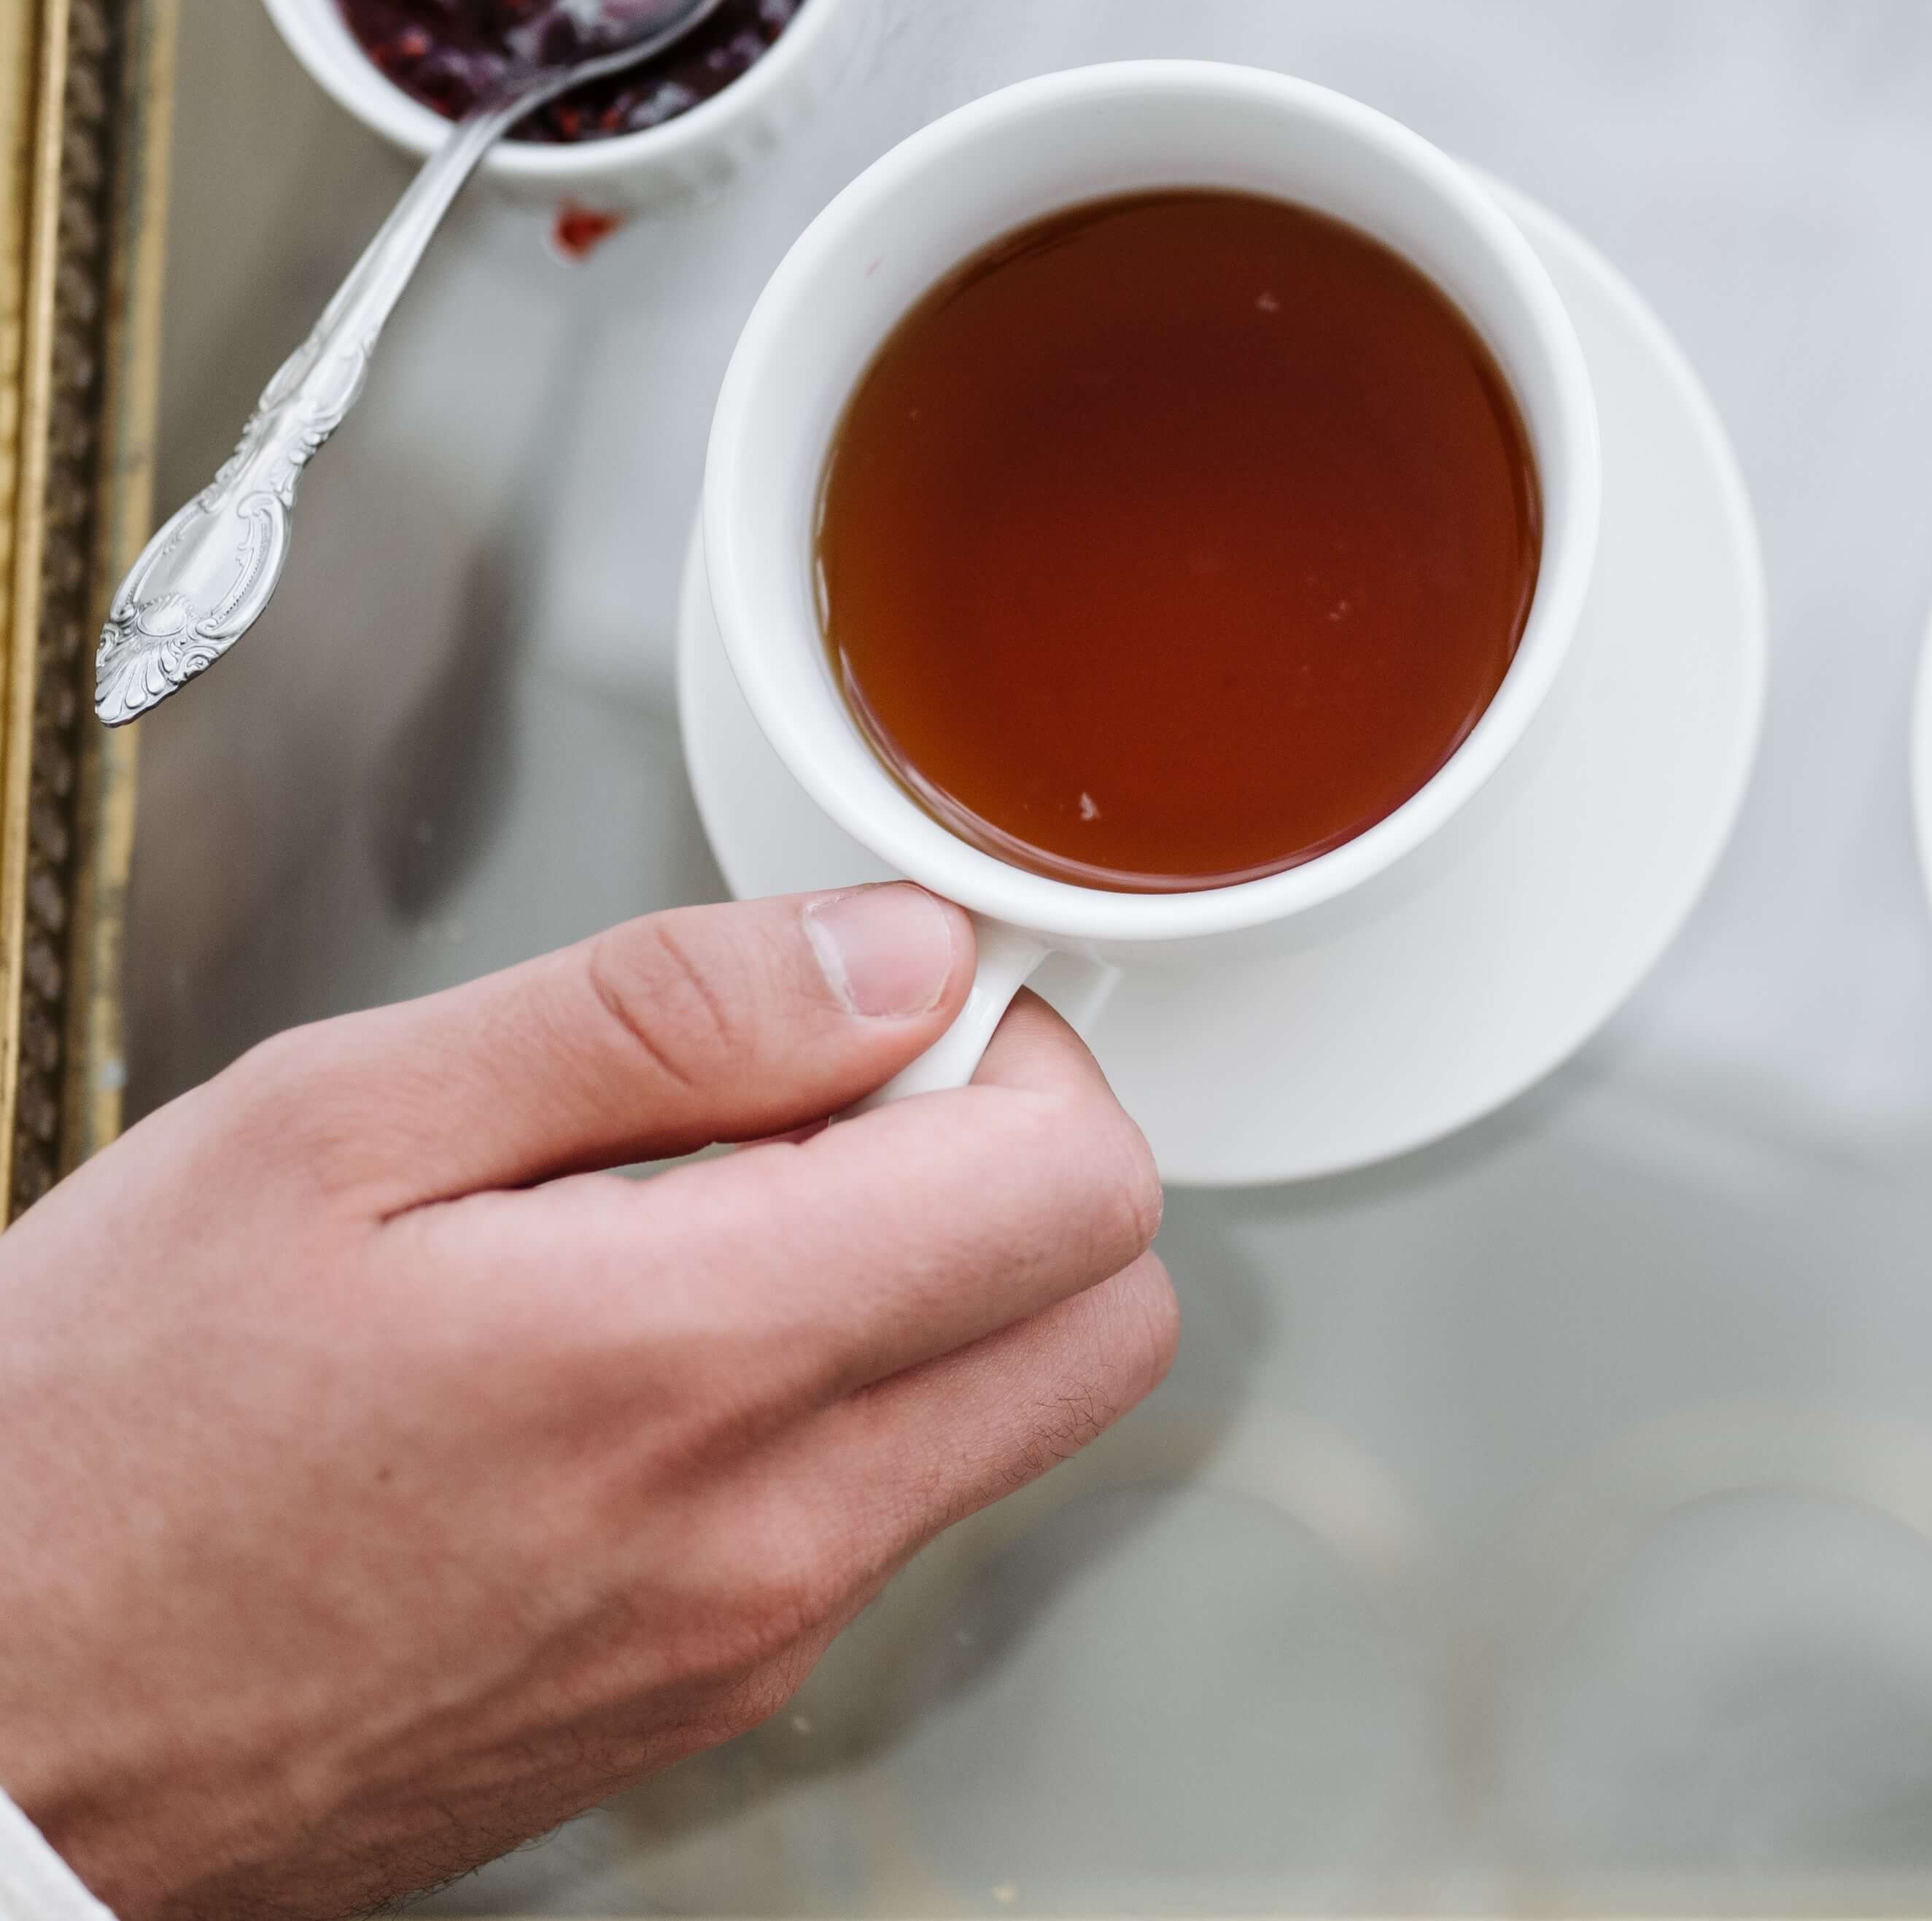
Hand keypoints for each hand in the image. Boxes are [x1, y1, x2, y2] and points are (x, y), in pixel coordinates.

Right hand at [0, 887, 1174, 1920]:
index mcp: (689, 1363)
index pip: (1076, 1186)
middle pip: (1104, 1315)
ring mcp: (754, 1638)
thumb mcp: (332, 1127)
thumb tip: (896, 959)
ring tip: (687, 1232)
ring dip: (928, 1288)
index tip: (879, 1018)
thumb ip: (662, 1017)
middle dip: (1016, 1169)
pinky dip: (839, 1403)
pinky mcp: (710, 1697)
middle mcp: (772, 1534)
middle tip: (815, 1113)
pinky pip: (885, 1516)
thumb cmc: (90, 1445)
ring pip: (1009, 1418)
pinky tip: (641, 1356)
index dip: (1009, 1056)